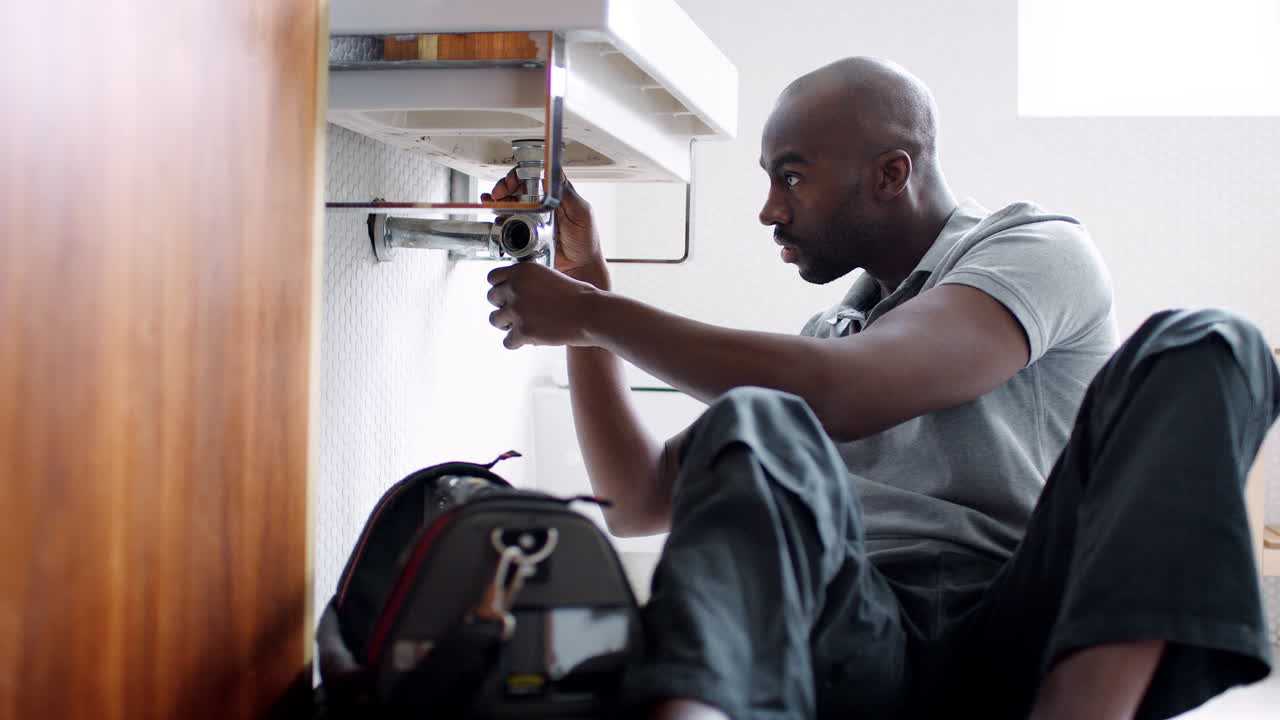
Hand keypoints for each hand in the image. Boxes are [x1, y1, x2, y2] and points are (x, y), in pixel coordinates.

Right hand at [481, 169, 608, 286]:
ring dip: (497, 201)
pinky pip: (508, 225)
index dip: (519, 176)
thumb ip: (567, 193)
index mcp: (554, 196)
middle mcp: (541, 206)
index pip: (533, 177)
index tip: (512, 182)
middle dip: (504, 188)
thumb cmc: (586, 242)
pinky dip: (499, 220)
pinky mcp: (524, 236)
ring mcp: (531, 221)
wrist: (580, 268)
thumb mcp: (581, 212)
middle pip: (517, 189)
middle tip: (498, 194)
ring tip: (492, 203)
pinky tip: (496, 219)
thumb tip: (553, 172)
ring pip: (510, 205)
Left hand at [486, 261, 601, 348]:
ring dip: (506, 324)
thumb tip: (519, 290)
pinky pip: (507, 341)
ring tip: (520, 326)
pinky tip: (527, 340)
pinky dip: (516, 343)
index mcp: (522, 271)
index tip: (506, 294)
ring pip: (494, 320)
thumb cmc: (578, 296)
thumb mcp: (550, 276)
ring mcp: (517, 310)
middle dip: (502, 306)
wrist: (590, 313)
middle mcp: (515, 288)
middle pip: (491, 298)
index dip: (499, 287)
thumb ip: (530, 281)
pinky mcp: (523, 331)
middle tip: (516, 312)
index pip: (492, 277)